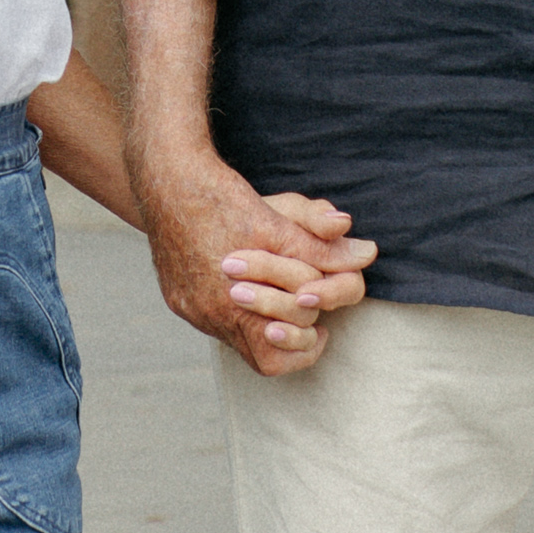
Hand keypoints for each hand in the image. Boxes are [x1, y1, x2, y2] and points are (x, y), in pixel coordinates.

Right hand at [136, 144, 377, 376]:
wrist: (166, 181)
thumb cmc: (226, 198)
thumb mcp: (280, 220)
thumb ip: (322, 246)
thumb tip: (367, 253)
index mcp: (236, 298)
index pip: (277, 352)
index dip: (306, 343)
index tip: (321, 325)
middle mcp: (209, 311)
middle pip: (260, 350)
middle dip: (289, 330)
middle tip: (306, 309)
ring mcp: (190, 308)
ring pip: (235, 338)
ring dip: (261, 324)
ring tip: (283, 300)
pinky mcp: (177, 299)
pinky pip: (211, 320)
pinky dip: (235, 311)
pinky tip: (248, 288)